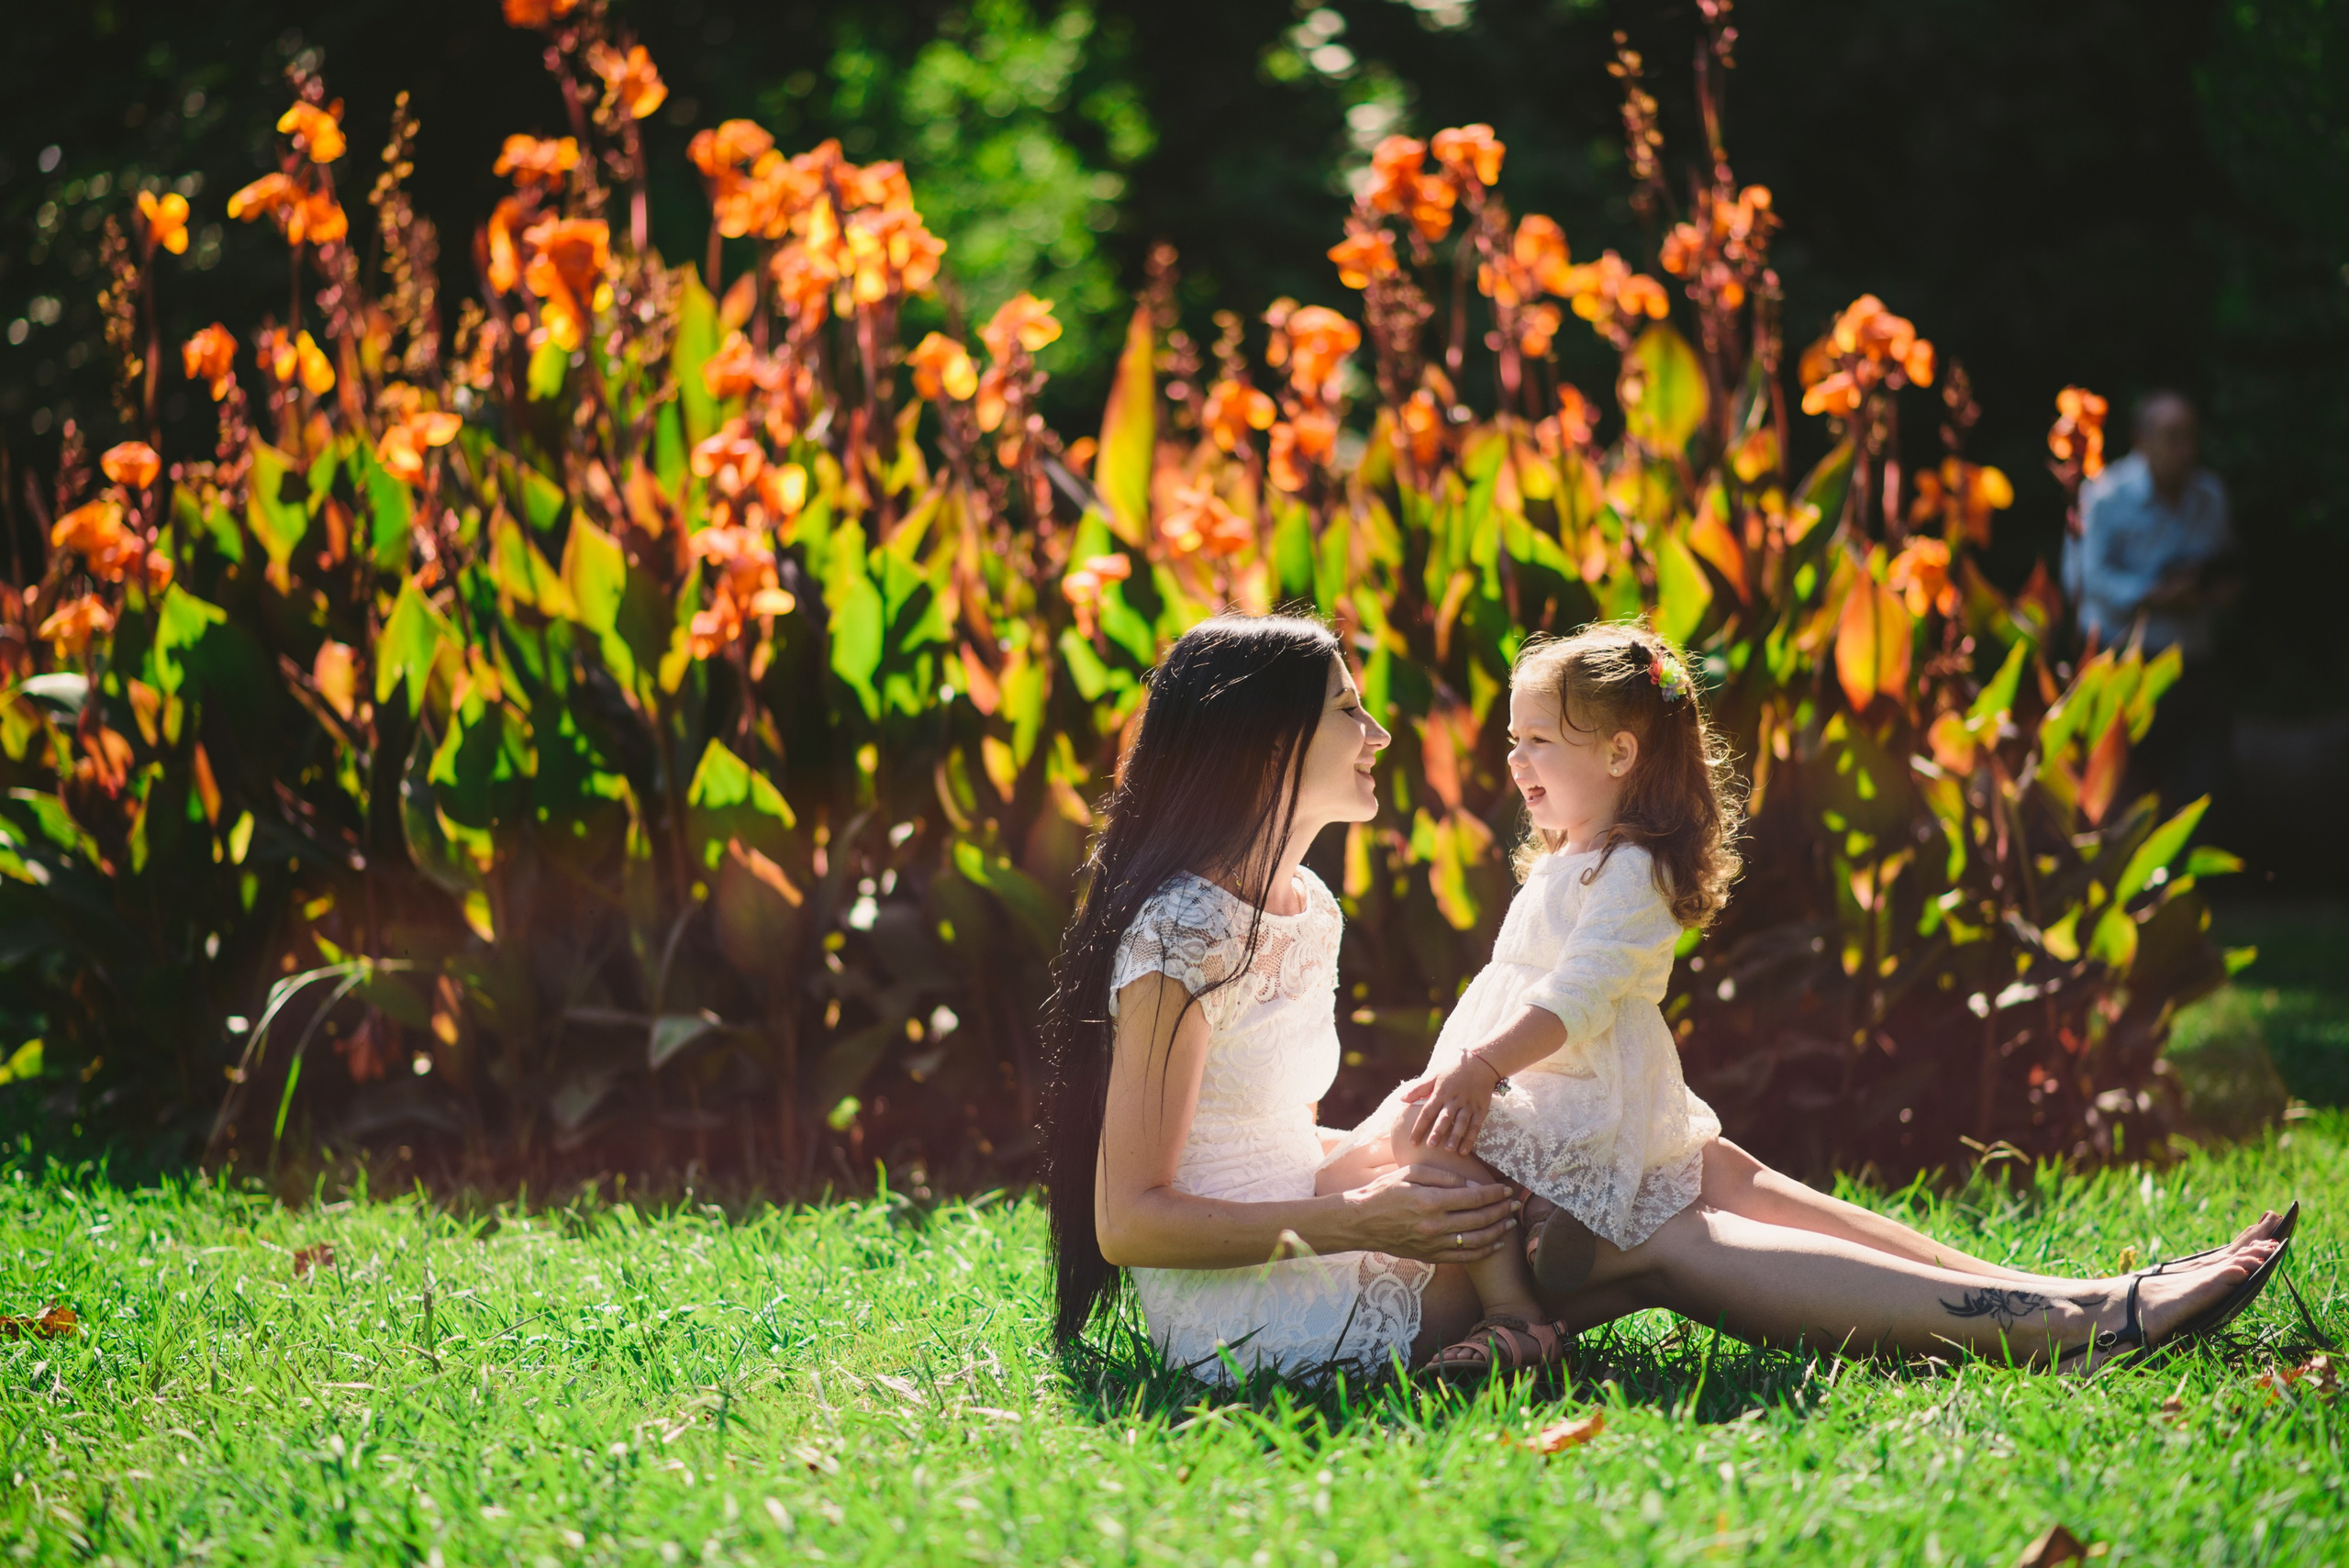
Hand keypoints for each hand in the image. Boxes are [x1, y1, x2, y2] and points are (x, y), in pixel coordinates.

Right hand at [1343, 1163, 1517, 1263]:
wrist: (1361, 1222)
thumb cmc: (1384, 1192)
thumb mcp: (1410, 1173)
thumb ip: (1443, 1177)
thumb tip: (1471, 1185)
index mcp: (1430, 1201)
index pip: (1473, 1197)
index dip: (1493, 1194)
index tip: (1506, 1189)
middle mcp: (1434, 1225)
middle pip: (1479, 1219)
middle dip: (1501, 1211)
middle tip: (1515, 1204)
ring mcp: (1433, 1244)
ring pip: (1476, 1241)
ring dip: (1497, 1231)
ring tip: (1510, 1222)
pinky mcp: (1430, 1256)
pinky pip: (1464, 1257)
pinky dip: (1483, 1251)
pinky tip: (1496, 1243)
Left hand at [1400, 1053, 1503, 1154]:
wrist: (1480, 1063)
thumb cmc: (1453, 1071)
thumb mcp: (1434, 1076)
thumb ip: (1418, 1089)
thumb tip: (1401, 1099)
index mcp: (1441, 1093)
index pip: (1427, 1112)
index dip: (1419, 1127)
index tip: (1412, 1142)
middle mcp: (1454, 1100)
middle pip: (1444, 1118)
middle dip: (1437, 1132)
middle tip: (1430, 1146)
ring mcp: (1468, 1105)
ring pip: (1461, 1123)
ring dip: (1455, 1136)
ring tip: (1448, 1150)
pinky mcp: (1481, 1109)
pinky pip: (1476, 1125)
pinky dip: (1471, 1138)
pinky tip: (1464, 1151)